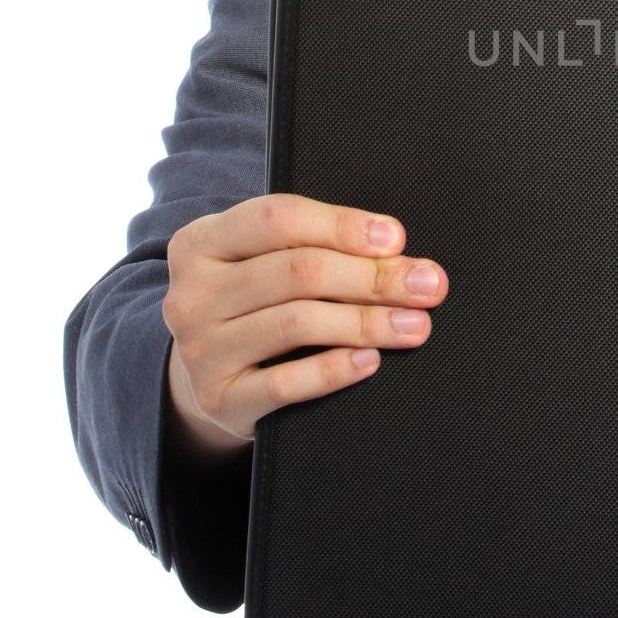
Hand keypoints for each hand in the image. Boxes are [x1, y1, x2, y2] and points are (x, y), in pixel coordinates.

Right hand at [162, 193, 449, 460]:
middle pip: (297, 273)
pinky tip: (371, 360)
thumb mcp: (264, 260)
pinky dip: (335, 370)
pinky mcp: (220, 399)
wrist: (208, 377)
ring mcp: (200, 350)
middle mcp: (191, 294)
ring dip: (367, 322)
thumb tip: (394, 245)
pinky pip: (285, 384)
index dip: (343, 225)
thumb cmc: (255, 302)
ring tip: (415, 324)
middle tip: (427, 285)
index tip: (397, 238)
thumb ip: (314, 243)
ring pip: (296, 323)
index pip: (277, 219)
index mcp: (201, 242)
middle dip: (371, 278)